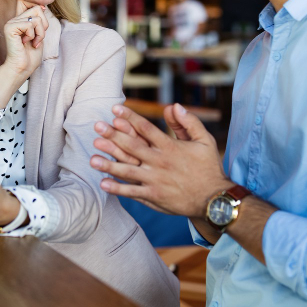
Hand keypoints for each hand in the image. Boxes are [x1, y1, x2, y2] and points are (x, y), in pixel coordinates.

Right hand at [0, 0, 47, 104]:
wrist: (22, 68)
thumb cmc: (30, 56)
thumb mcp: (39, 34)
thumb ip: (39, 20)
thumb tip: (42, 5)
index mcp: (20, 20)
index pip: (26, 0)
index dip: (39, 6)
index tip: (41, 24)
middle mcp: (15, 19)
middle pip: (37, 8)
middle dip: (43, 25)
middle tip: (37, 38)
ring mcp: (11, 22)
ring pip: (36, 17)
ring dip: (40, 33)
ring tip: (33, 42)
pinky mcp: (10, 27)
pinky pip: (30, 24)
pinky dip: (33, 35)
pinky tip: (26, 42)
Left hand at [90, 103, 229, 217]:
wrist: (214, 200)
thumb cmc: (209, 168)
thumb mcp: (205, 141)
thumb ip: (189, 122)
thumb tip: (173, 106)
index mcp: (170, 147)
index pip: (145, 128)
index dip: (129, 117)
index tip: (114, 109)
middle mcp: (160, 162)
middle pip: (132, 147)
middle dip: (113, 136)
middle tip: (97, 127)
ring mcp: (155, 181)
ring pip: (127, 171)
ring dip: (108, 164)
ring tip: (92, 158)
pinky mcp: (154, 197)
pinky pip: (132, 192)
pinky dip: (117, 189)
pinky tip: (103, 183)